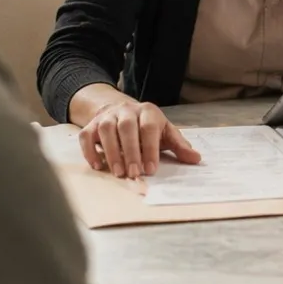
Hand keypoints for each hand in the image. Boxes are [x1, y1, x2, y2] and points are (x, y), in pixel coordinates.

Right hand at [77, 100, 200, 179]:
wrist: (120, 110)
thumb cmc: (147, 126)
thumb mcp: (165, 132)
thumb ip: (179, 145)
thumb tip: (196, 159)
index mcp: (148, 111)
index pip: (148, 127)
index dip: (150, 148)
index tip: (151, 169)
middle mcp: (126, 110)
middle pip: (127, 128)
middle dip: (130, 152)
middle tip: (134, 173)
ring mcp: (107, 116)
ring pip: (106, 129)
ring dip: (111, 152)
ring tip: (118, 173)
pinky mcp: (91, 125)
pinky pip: (86, 135)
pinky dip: (90, 150)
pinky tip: (97, 165)